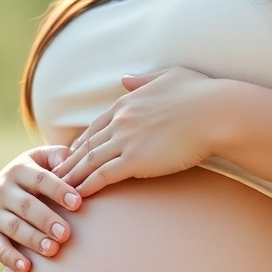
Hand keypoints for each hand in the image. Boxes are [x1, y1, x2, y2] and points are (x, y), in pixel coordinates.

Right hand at [0, 145, 82, 271]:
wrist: (2, 191)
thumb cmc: (35, 176)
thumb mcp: (43, 160)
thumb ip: (58, 156)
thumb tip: (70, 158)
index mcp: (19, 169)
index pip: (41, 179)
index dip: (59, 190)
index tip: (78, 202)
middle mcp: (2, 190)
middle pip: (26, 206)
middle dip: (46, 220)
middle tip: (65, 233)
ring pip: (12, 227)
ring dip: (32, 239)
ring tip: (52, 250)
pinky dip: (9, 258)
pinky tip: (26, 268)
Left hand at [53, 66, 221, 196]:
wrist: (217, 112)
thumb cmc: (202, 93)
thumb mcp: (170, 76)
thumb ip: (144, 80)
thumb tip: (124, 79)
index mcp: (128, 101)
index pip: (96, 125)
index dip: (81, 142)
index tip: (70, 154)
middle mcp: (121, 119)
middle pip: (87, 145)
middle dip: (69, 161)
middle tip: (53, 175)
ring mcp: (126, 140)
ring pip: (89, 161)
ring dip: (71, 177)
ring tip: (58, 189)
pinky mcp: (135, 160)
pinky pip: (103, 176)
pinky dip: (87, 186)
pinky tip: (77, 195)